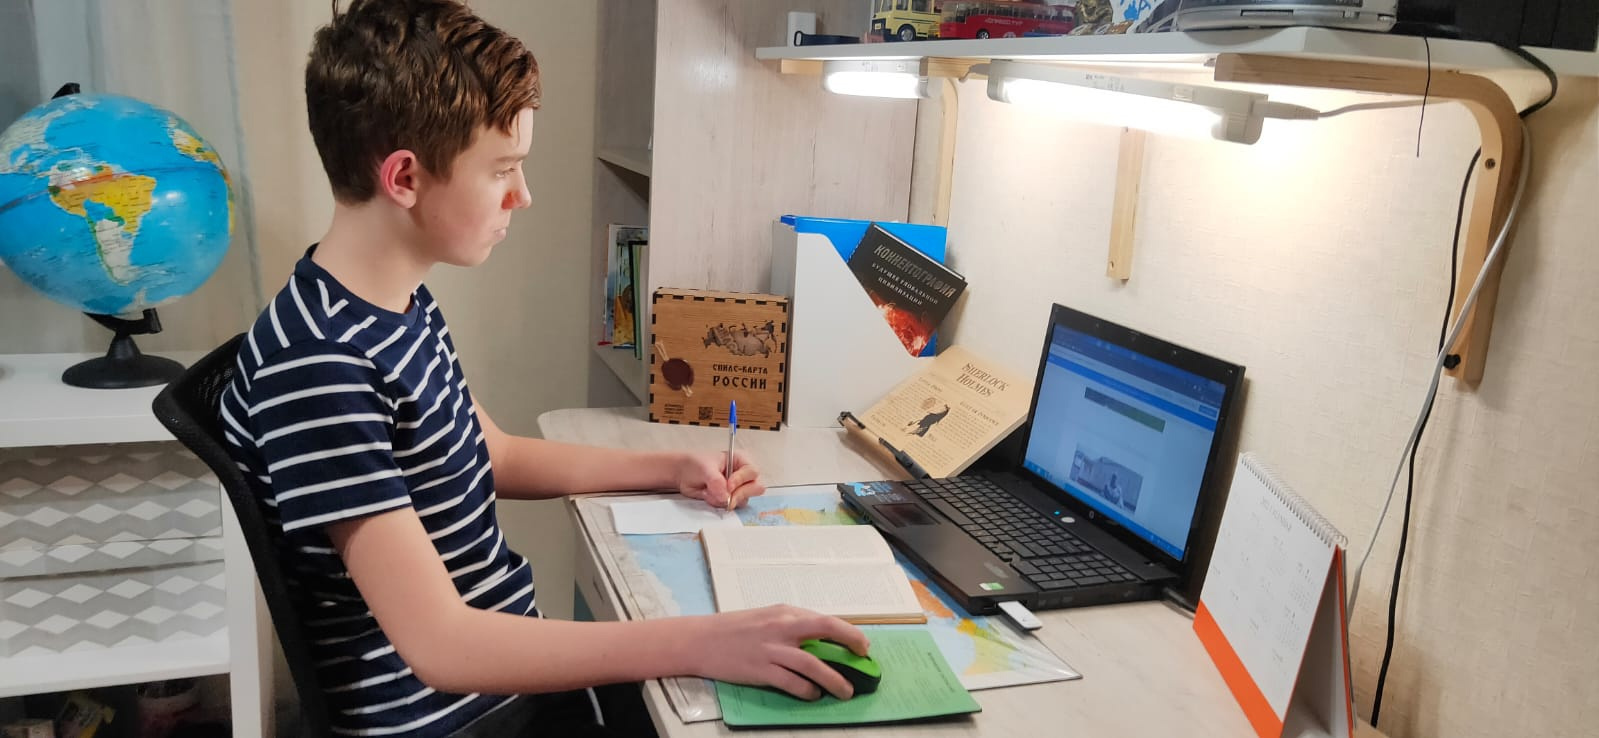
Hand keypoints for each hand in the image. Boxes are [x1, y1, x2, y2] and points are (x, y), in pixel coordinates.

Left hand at [675, 449, 764, 508]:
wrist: (682, 474)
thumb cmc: (695, 464)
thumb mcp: (705, 468)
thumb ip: (716, 481)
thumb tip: (725, 497)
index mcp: (740, 461)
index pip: (752, 472)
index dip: (741, 480)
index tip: (728, 485)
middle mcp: (743, 475)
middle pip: (755, 488)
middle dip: (739, 494)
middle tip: (725, 497)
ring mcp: (737, 489)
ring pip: (743, 500)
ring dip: (726, 500)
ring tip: (709, 492)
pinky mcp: (729, 500)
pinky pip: (731, 507)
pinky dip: (719, 504)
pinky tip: (708, 496)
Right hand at [686, 605, 868, 700]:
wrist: (700, 640)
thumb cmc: (733, 629)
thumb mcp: (765, 618)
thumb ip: (791, 626)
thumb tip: (820, 640)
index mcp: (784, 612)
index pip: (824, 619)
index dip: (848, 632)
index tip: (862, 644)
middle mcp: (781, 627)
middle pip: (825, 629)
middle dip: (850, 642)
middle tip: (864, 658)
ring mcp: (771, 649)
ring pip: (812, 663)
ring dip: (833, 679)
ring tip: (845, 691)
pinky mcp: (760, 671)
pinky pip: (791, 682)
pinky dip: (807, 690)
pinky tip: (814, 695)